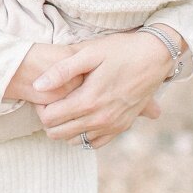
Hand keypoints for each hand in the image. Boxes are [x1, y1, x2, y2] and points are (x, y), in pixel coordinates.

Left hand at [4, 30, 176, 143]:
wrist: (154, 56)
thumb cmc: (120, 50)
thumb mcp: (90, 52)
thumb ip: (62, 70)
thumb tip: (37, 85)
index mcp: (89, 101)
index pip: (50, 119)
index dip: (40, 107)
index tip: (43, 94)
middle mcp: (100, 119)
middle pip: (59, 134)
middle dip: (49, 119)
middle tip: (52, 100)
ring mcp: (112, 126)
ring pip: (75, 141)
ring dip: (65, 128)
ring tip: (66, 107)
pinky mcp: (122, 127)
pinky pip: (95, 143)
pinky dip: (84, 135)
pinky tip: (82, 118)